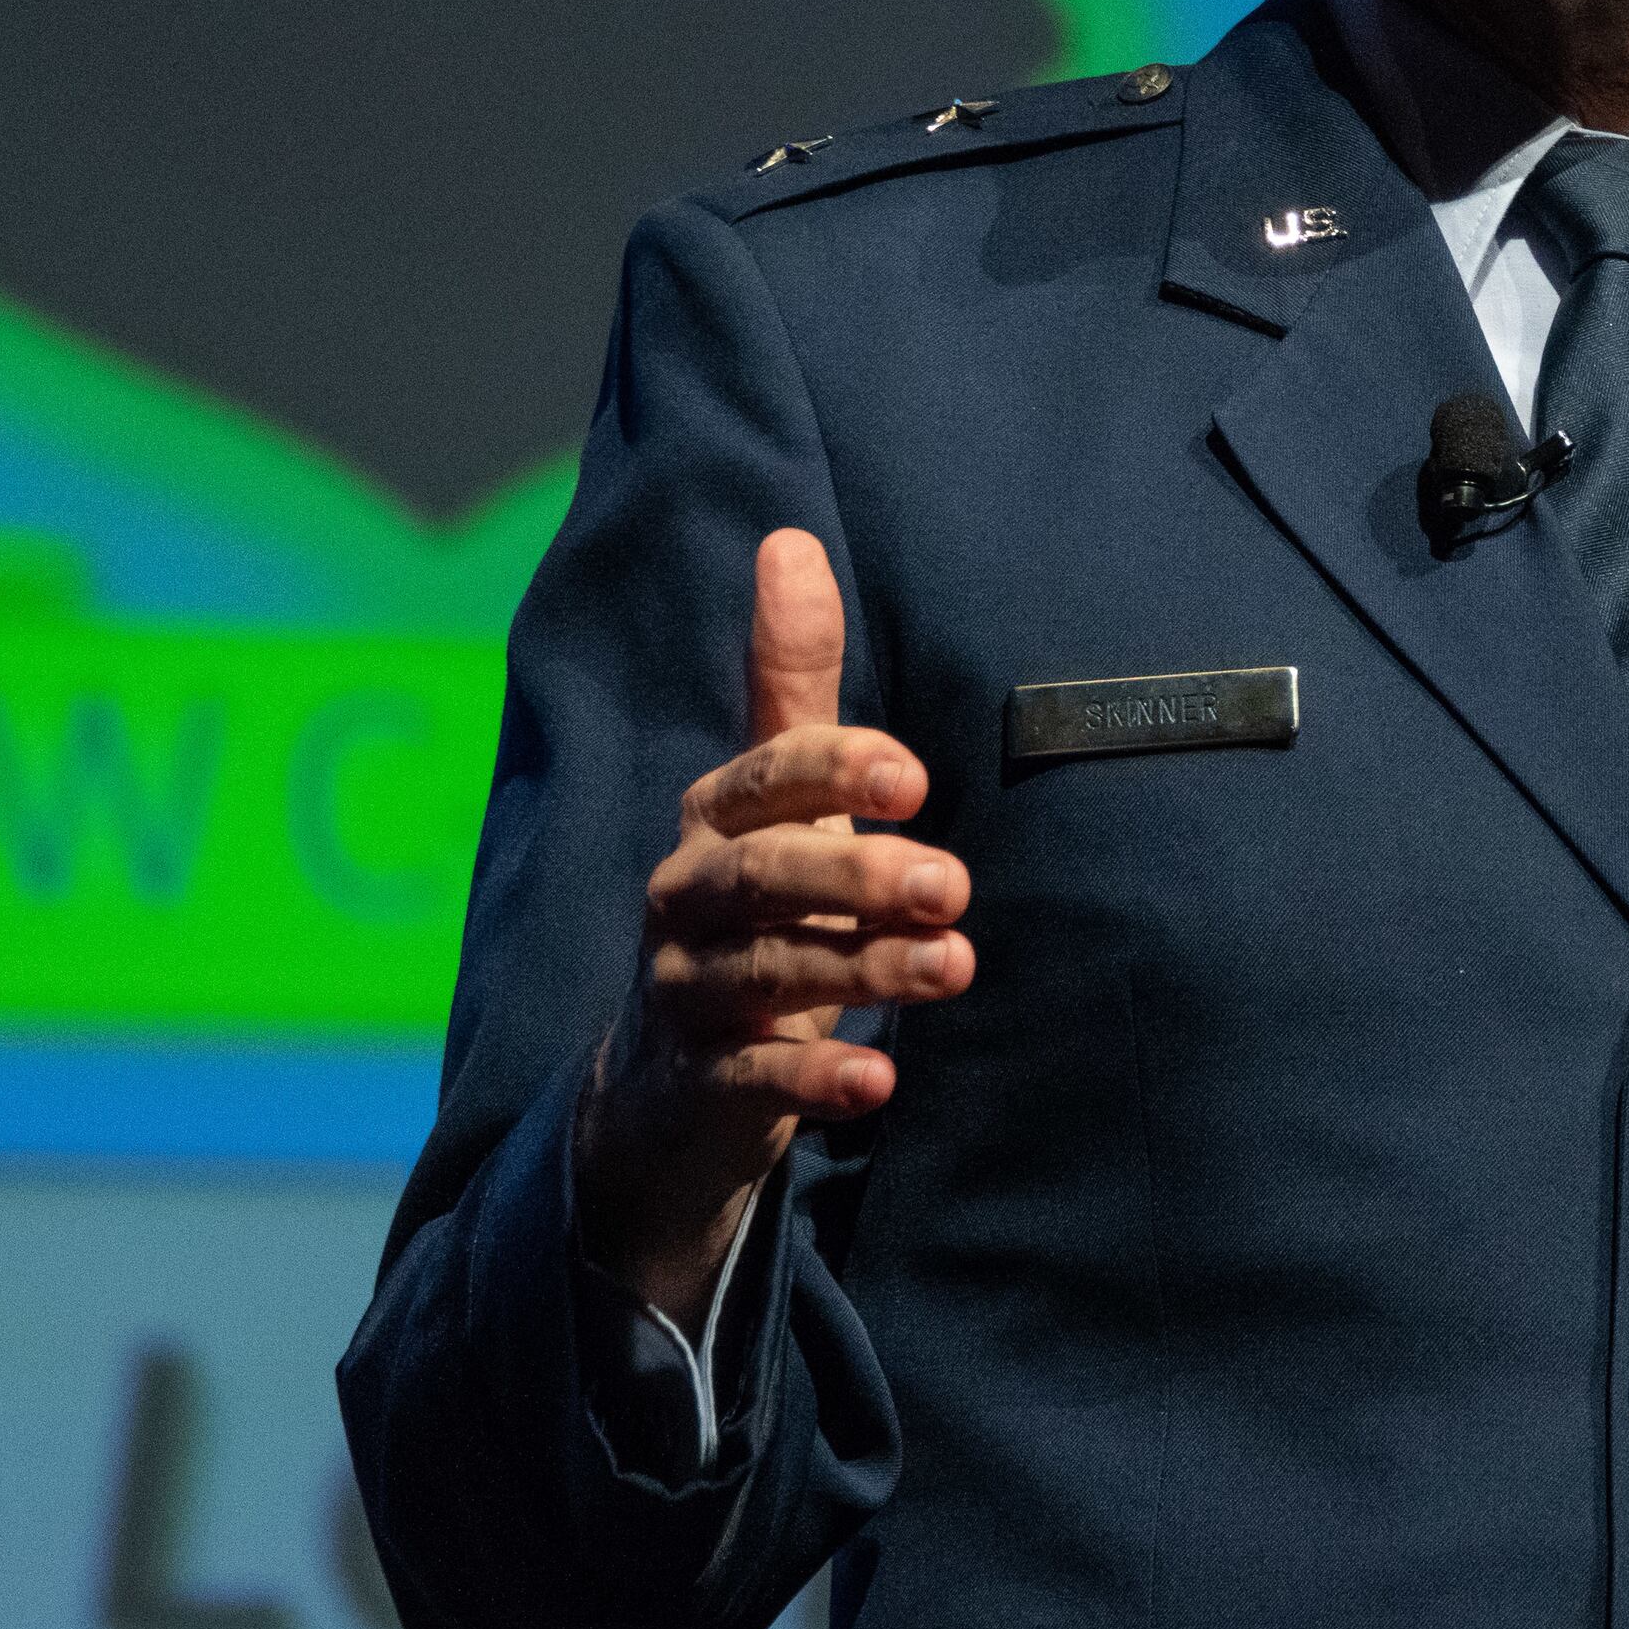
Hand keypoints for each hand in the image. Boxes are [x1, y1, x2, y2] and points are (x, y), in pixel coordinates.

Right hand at [577, 529, 971, 1318]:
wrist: (670, 1089)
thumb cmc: (758, 913)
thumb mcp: (778, 801)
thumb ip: (793, 685)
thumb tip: (789, 540)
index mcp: (714, 819)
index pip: (764, 780)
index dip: (832, 772)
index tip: (913, 778)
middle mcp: (686, 897)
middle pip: (761, 877)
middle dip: (858, 876)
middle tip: (956, 884)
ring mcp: (686, 992)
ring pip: (767, 971)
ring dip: (864, 967)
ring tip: (958, 964)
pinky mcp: (699, 1082)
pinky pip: (753, 1078)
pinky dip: (814, 1077)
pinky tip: (881, 1081)